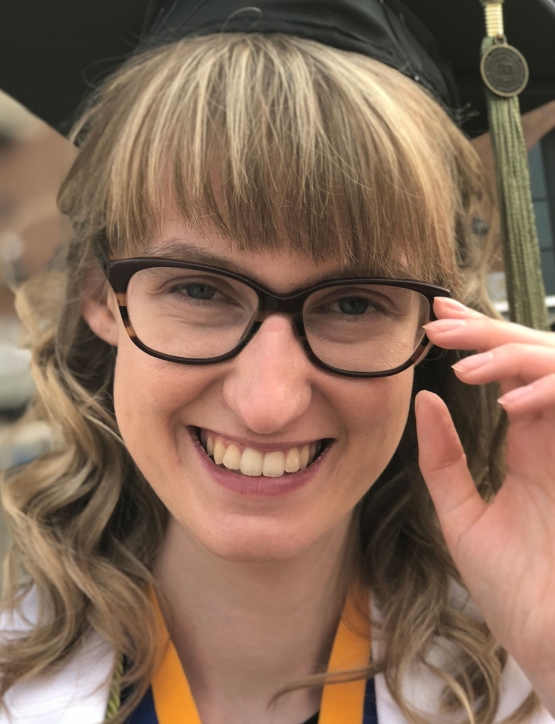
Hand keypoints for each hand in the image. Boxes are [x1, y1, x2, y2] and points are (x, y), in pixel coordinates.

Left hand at [416, 297, 554, 712]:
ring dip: (517, 360)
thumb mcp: (464, 515)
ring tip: (463, 361)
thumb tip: (423, 400)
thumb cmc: (514, 590)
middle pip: (536, 364)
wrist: (554, 647)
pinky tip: (512, 406)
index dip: (479, 344)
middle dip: (490, 336)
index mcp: (533, 449)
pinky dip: (550, 399)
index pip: (510, 378)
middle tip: (441, 320)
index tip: (435, 319)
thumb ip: (444, 459)